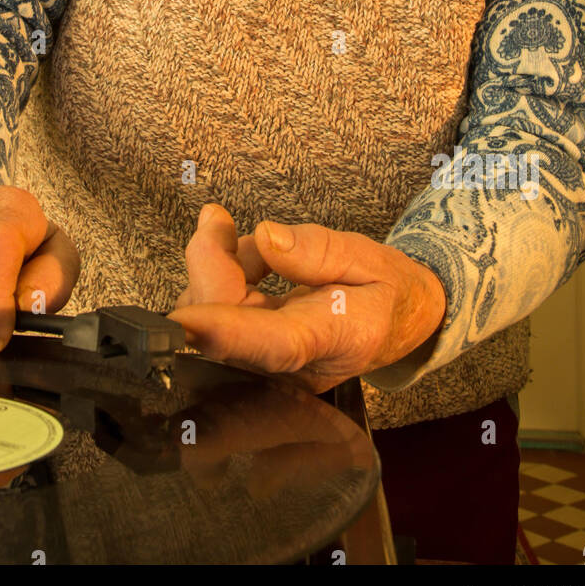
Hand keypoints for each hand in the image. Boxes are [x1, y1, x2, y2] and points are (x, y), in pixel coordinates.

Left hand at [169, 204, 446, 392]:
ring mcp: (272, 367)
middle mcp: (296, 366)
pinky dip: (225, 277)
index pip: (274, 345)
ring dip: (221, 268)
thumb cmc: (389, 291)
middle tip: (216, 218)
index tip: (181, 323)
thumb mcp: (368, 257)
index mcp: (336, 340)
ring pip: (214, 318)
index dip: (224, 334)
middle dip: (211, 266)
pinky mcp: (255, 356)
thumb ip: (318, 249)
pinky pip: (219, 316)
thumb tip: (265, 238)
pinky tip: (254, 263)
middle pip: (228, 326)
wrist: (403, 321)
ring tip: (260, 247)